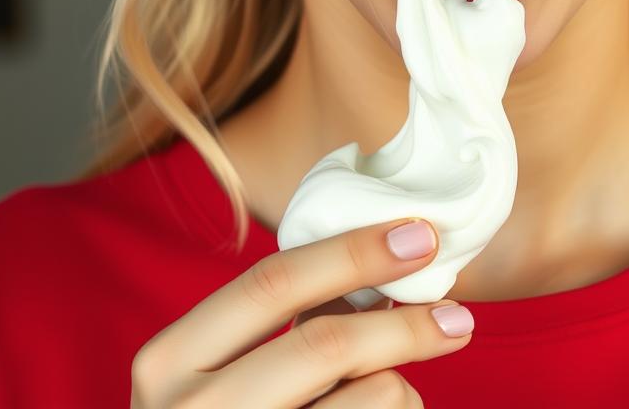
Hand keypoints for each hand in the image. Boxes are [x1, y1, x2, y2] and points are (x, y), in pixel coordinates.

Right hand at [130, 218, 471, 407]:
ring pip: (372, 395)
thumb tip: (381, 266)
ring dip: (401, 392)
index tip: (417, 235)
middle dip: (405, 325)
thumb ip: (287, 324)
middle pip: (326, 344)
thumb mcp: (224, 375)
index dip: (351, 252)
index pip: (271, 283)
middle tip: (459, 317)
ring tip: (392, 397)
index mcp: (170, 360)